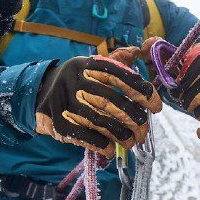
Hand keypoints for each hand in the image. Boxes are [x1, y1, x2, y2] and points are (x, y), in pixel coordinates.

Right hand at [35, 52, 162, 156]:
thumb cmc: (80, 81)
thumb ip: (118, 60)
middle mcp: (76, 80)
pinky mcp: (58, 122)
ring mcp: (65, 102)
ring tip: (131, 141)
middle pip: (110, 100)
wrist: (43, 93)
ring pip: (98, 119)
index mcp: (88, 64)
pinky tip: (110, 149)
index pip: (119, 76)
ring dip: (119, 134)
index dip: (141, 92)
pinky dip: (100, 143)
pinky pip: (83, 135)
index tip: (156, 107)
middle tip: (144, 130)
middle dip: (132, 118)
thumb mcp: (94, 66)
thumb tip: (139, 50)